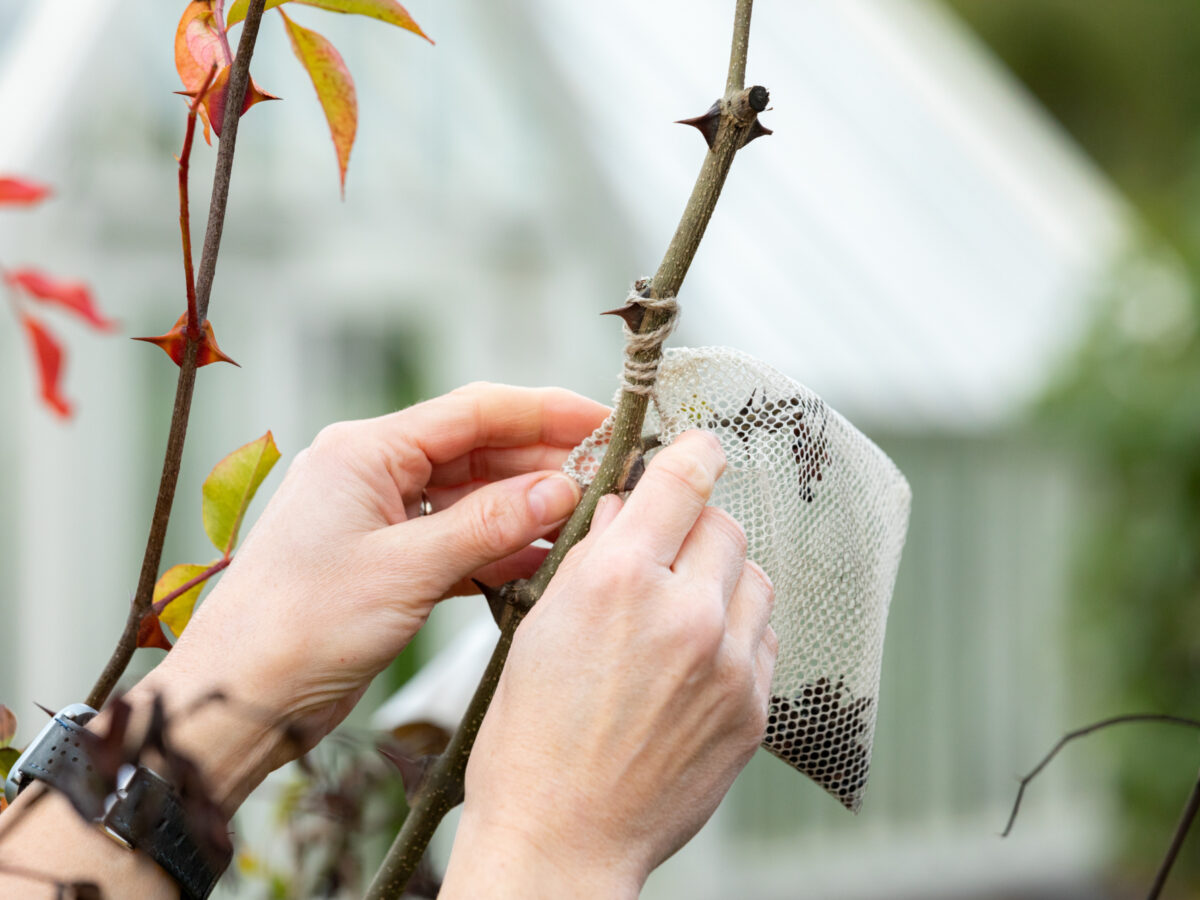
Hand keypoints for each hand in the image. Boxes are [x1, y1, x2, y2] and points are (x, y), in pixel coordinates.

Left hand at [134, 382, 607, 805]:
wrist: (238, 702)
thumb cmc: (299, 628)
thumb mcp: (404, 571)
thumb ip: (487, 526)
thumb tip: (561, 489)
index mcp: (365, 451)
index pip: (474, 411)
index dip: (545, 413)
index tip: (605, 422)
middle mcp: (374, 474)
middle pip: (478, 452)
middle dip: (543, 465)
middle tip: (610, 480)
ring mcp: (381, 520)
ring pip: (473, 499)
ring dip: (526, 510)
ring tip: (590, 522)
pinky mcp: (389, 564)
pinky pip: (458, 542)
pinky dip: (499, 551)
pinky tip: (545, 563)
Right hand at [442, 431, 777, 897]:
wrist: (563, 837)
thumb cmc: (531, 739)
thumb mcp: (541, 626)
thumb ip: (595, 557)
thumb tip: (631, 510)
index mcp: (618, 582)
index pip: (680, 483)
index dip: (693, 454)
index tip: (702, 448)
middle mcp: (684, 614)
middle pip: (724, 527)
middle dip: (695, 527)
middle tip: (668, 549)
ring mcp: (728, 664)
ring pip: (754, 580)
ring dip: (721, 578)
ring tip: (682, 610)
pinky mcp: (752, 709)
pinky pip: (763, 639)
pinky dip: (736, 632)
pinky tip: (696, 658)